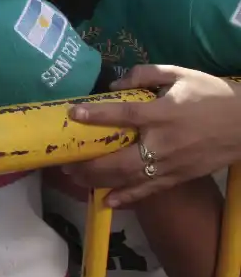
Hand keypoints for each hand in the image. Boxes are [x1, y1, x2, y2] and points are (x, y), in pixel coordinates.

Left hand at [65, 65, 240, 205]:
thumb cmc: (211, 94)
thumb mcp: (180, 74)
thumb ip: (146, 74)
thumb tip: (115, 84)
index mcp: (163, 114)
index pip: (124, 115)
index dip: (96, 115)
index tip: (72, 113)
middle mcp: (164, 143)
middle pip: (120, 159)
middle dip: (90, 164)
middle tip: (65, 163)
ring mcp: (172, 164)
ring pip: (131, 179)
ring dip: (101, 181)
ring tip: (76, 179)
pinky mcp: (180, 177)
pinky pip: (150, 190)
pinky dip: (129, 198)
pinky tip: (109, 201)